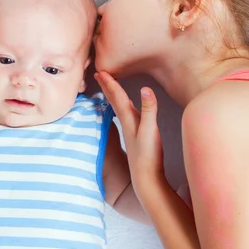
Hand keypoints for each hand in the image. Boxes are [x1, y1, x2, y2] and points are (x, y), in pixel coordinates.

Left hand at [94, 71, 163, 193]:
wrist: (146, 178)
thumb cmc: (148, 155)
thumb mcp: (151, 130)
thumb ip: (149, 109)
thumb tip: (145, 88)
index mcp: (129, 118)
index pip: (117, 96)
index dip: (110, 82)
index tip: (101, 70)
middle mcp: (127, 122)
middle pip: (114, 100)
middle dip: (107, 86)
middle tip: (98, 74)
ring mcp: (131, 129)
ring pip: (119, 107)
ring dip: (113, 95)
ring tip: (109, 86)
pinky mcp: (136, 135)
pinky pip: (126, 115)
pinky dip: (123, 107)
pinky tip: (125, 108)